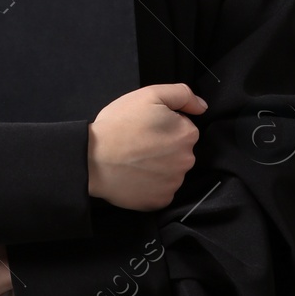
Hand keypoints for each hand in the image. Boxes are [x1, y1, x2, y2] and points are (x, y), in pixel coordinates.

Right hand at [87, 83, 207, 211]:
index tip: (146, 126)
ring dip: (158, 166)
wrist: (93, 159)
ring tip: (134, 159)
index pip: (183, 127)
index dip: (164, 124)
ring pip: (171, 171)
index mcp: (187, 134)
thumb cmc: (119, 124)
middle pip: (179, 150)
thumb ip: (181, 95)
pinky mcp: (160, 201)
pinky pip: (161, 190)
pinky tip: (135, 175)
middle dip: (164, 146)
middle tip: (138, 142)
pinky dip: (151, 184)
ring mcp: (174, 183)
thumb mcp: (150, 94)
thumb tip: (202, 107)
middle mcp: (187, 161)